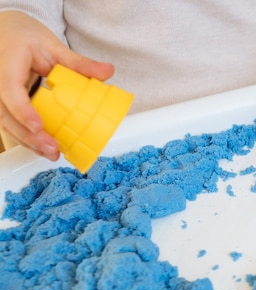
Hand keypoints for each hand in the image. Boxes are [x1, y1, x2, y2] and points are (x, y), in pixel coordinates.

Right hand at [0, 11, 114, 158]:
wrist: (7, 32)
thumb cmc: (27, 38)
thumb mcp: (53, 46)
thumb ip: (79, 62)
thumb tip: (107, 72)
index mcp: (7, 61)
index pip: (9, 88)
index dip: (22, 110)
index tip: (38, 126)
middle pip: (4, 113)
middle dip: (28, 135)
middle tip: (52, 148)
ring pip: (5, 122)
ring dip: (28, 141)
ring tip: (52, 153)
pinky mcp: (2, 103)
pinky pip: (10, 123)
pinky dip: (27, 137)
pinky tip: (44, 148)